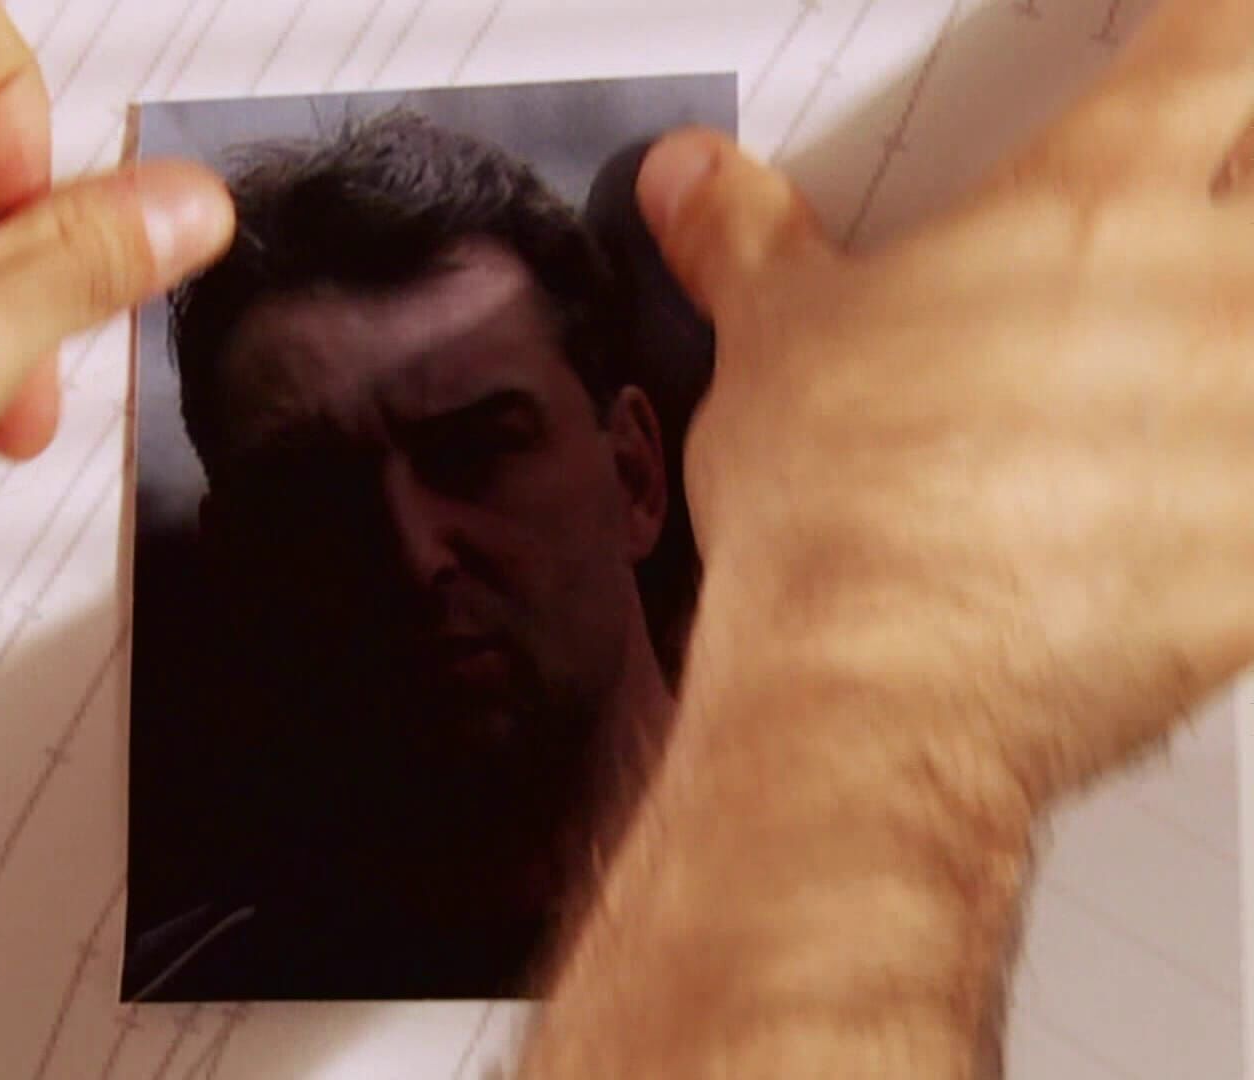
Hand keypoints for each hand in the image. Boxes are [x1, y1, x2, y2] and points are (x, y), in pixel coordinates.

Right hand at [636, 0, 1253, 809]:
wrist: (875, 698)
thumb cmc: (837, 520)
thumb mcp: (767, 343)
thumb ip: (747, 237)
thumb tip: (695, 179)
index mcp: (1089, 208)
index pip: (1216, 50)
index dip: (1215, 29)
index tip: (1205, 39)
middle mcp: (1210, 297)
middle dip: (1245, 181)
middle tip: (1202, 218)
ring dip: (1227, 351)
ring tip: (1177, 386)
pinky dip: (1236, 496)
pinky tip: (1190, 514)